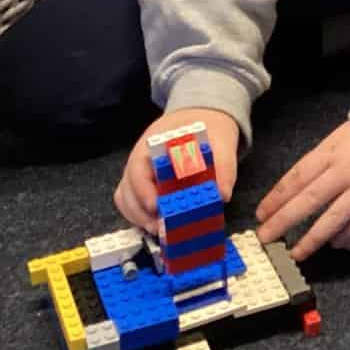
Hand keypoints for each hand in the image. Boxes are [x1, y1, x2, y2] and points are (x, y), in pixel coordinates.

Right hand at [113, 108, 238, 233]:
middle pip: (127, 188)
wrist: (203, 117)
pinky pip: (133, 201)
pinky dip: (140, 215)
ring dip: (138, 217)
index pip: (138, 168)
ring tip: (158, 231)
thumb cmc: (207, 127)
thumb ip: (223, 167)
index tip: (156, 207)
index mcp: (154, 144)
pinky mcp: (145, 183)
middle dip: (141, 212)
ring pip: (126, 198)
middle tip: (160, 228)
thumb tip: (222, 195)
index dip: (143, 191)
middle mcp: (140, 158)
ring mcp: (140, 171)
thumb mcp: (220, 142)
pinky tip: (156, 225)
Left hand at [255, 121, 349, 261]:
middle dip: (283, 222)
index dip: (275, 199)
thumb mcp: (338, 137)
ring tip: (297, 252)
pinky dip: (347, 236)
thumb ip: (320, 162)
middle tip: (266, 238)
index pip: (295, 179)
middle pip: (308, 201)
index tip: (261, 214)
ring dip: (312, 239)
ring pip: (333, 219)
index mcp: (329, 153)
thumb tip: (298, 188)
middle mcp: (344, 172)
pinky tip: (335, 244)